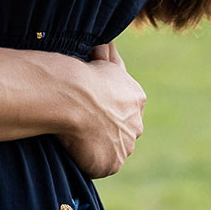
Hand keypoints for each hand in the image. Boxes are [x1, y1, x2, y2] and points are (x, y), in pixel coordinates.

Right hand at [57, 42, 144, 177]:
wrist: (74, 97)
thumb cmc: (83, 75)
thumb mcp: (101, 59)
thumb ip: (107, 56)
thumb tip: (105, 43)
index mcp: (136, 98)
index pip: (124, 108)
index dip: (106, 107)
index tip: (89, 106)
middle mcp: (136, 124)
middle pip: (122, 131)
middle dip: (107, 129)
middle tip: (82, 124)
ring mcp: (125, 146)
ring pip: (113, 149)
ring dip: (98, 147)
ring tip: (74, 138)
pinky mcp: (112, 164)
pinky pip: (100, 166)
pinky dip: (88, 161)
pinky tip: (73, 150)